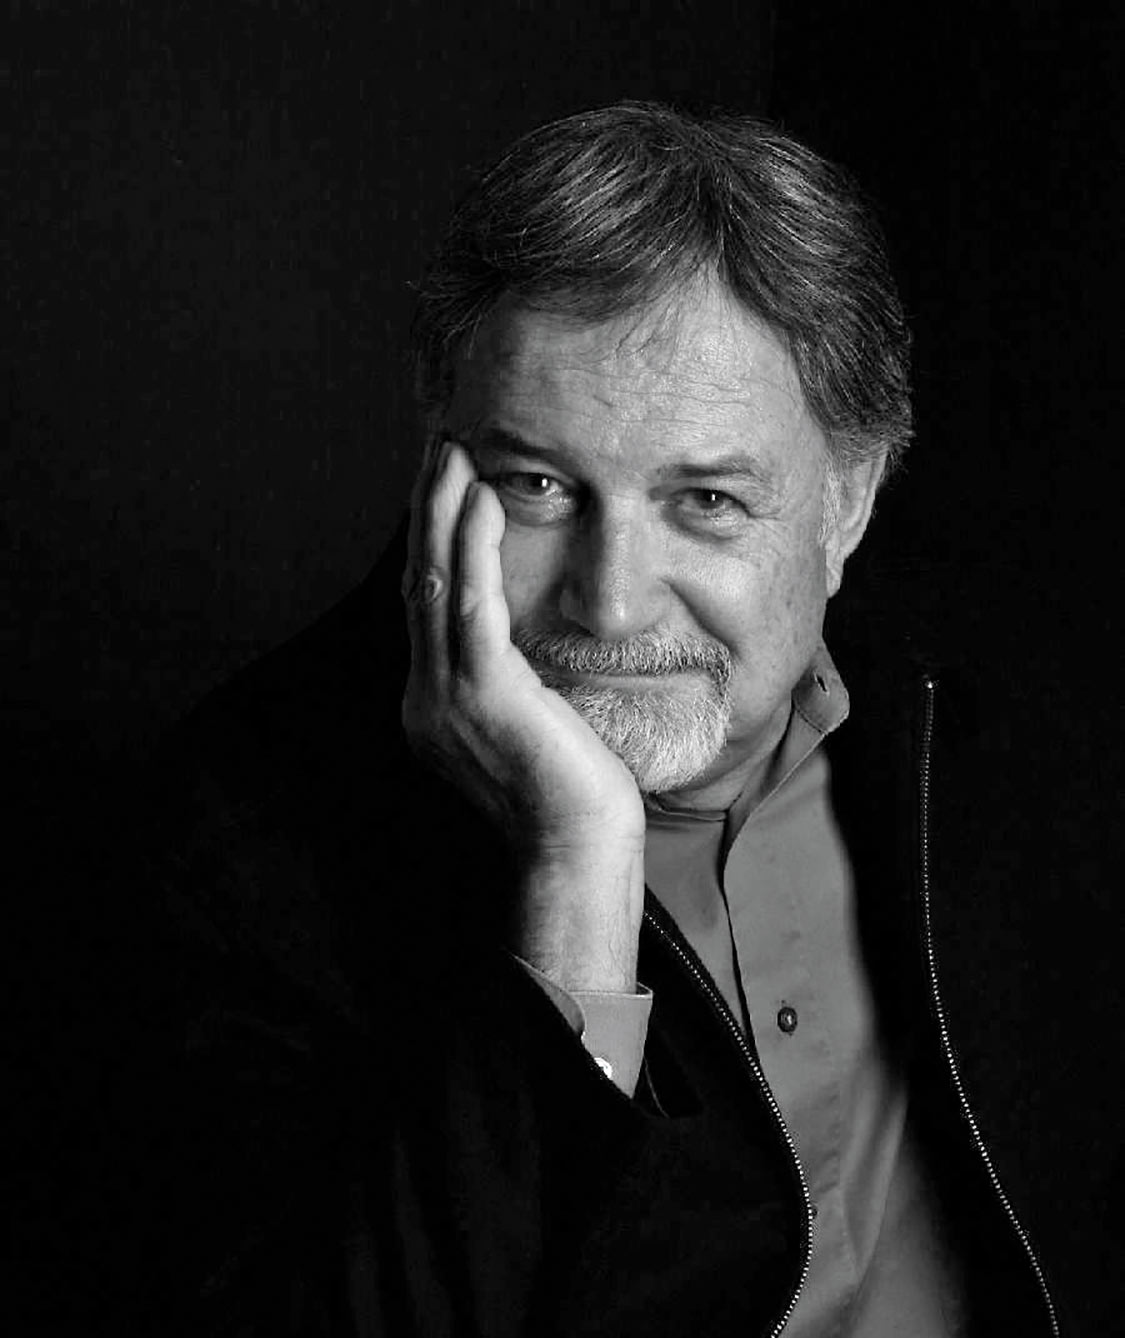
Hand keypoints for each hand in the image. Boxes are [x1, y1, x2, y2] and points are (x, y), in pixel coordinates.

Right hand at [401, 438, 646, 862]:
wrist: (576, 854)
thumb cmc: (573, 799)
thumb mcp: (537, 726)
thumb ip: (517, 681)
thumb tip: (528, 640)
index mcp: (434, 706)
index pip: (426, 605)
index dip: (433, 540)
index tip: (444, 485)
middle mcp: (426, 697)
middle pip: (417, 581)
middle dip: (426, 509)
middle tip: (438, 444)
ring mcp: (447, 697)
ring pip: (434, 581)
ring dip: (441, 510)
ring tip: (451, 451)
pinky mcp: (483, 695)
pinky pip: (470, 603)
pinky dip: (473, 546)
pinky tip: (481, 499)